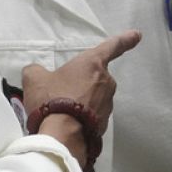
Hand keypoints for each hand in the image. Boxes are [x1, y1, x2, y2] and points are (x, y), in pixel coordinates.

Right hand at [21, 30, 139, 130]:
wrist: (62, 136)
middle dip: (83, 83)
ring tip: (61, 112)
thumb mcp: (35, 79)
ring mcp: (108, 104)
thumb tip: (36, 71)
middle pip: (96, 77)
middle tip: (62, 93)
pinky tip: (68, 124)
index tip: (137, 35)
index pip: (112, 47)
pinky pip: (93, 115)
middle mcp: (106, 82)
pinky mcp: (105, 123)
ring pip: (94, 98)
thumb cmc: (52, 99)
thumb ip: (36, 70)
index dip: (124, 39)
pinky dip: (83, 117)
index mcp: (93, 64)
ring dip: (82, 102)